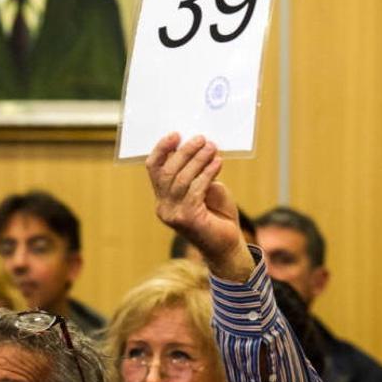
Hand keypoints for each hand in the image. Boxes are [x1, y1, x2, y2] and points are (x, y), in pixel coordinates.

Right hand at [146, 133, 253, 281]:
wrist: (227, 246)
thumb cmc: (217, 216)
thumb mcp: (205, 188)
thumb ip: (197, 172)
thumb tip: (198, 147)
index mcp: (163, 198)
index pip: (154, 169)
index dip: (162, 149)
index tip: (176, 134)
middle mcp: (163, 207)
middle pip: (168, 171)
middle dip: (185, 152)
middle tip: (202, 139)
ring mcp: (173, 214)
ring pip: (181, 179)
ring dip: (198, 160)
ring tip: (212, 148)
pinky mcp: (188, 219)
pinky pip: (195, 189)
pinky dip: (207, 173)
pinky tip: (218, 163)